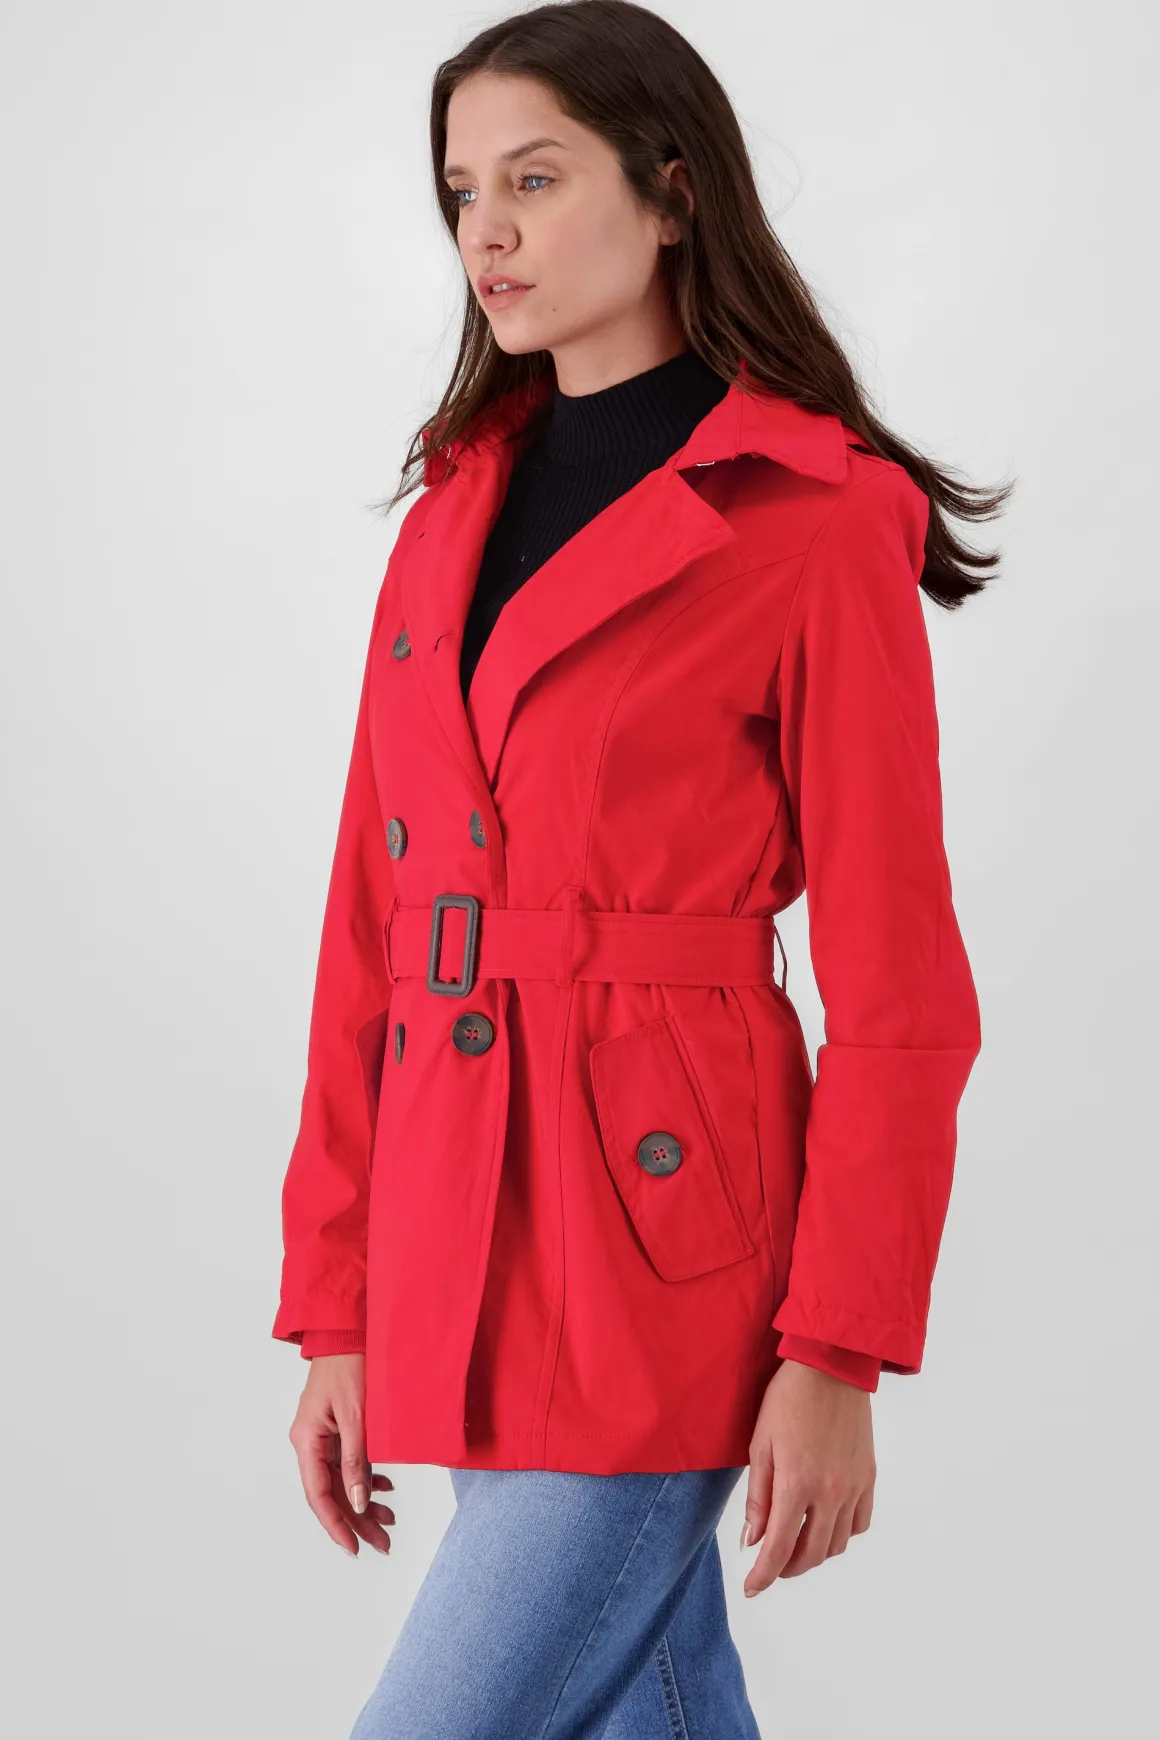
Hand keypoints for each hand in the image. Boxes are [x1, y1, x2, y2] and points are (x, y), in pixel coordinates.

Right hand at [287, 1352, 394, 1557]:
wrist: (346, 1329)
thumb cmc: (349, 1364)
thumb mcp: (357, 1416)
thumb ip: (357, 1460)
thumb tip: (358, 1504)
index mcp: (307, 1440)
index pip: (319, 1496)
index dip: (337, 1525)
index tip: (355, 1547)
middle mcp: (309, 1441)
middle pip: (332, 1492)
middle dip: (357, 1520)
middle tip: (383, 1543)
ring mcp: (321, 1434)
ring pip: (341, 1480)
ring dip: (363, 1501)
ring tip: (389, 1519)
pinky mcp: (335, 1426)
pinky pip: (347, 1462)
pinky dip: (366, 1477)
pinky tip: (384, 1488)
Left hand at [741, 1359, 874, 1595]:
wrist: (832, 1367)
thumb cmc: (788, 1399)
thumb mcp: (760, 1443)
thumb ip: (758, 1496)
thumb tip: (752, 1540)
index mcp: (796, 1484)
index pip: (778, 1548)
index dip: (763, 1575)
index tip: (752, 1588)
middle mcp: (829, 1493)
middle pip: (810, 1554)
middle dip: (787, 1569)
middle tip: (770, 1567)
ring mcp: (853, 1487)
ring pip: (837, 1544)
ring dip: (814, 1554)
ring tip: (795, 1545)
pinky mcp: (868, 1477)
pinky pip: (860, 1523)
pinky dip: (842, 1534)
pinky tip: (826, 1525)